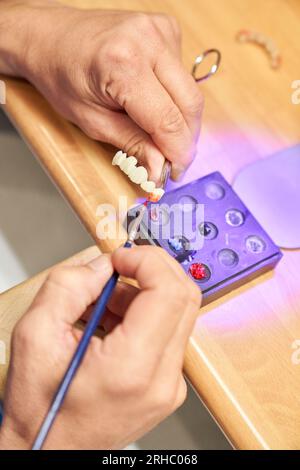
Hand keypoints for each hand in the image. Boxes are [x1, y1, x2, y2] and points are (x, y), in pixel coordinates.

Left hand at [0, 1, 202, 181]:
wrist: (51, 37)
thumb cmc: (63, 77)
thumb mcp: (92, 121)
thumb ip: (132, 144)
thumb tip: (159, 170)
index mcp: (123, 64)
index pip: (168, 120)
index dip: (177, 152)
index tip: (175, 173)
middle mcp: (148, 40)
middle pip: (190, 103)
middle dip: (186, 139)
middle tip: (174, 162)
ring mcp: (159, 29)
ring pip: (190, 90)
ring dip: (181, 118)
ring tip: (159, 132)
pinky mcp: (165, 27)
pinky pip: (182, 74)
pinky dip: (174, 96)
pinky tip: (153, 99)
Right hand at [0, 246, 200, 449]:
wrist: (50, 451)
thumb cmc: (41, 411)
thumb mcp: (36, 335)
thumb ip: (69, 286)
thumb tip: (103, 265)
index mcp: (131, 368)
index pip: (169, 292)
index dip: (148, 261)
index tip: (123, 257)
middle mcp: (162, 380)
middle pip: (183, 297)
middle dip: (151, 270)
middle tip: (119, 266)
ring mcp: (170, 385)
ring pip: (177, 312)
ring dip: (143, 293)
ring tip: (103, 302)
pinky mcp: (168, 384)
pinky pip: (168, 332)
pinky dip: (143, 314)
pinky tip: (112, 320)